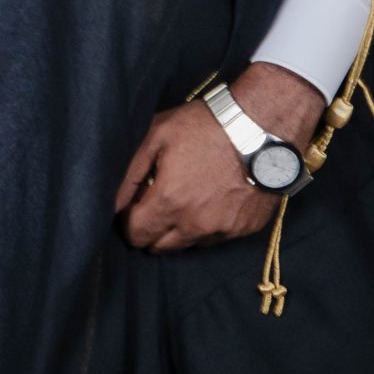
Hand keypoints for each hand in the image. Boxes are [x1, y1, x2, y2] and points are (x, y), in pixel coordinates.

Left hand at [114, 63, 322, 252]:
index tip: (130, 207)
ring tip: (183, 200)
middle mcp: (196, 224)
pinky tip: (208, 201)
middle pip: (159, 247)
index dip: (127, 222)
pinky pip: (216, 239)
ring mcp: (224, 229)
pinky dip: (206, 227)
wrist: (262, 127)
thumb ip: (129, 173)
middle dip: (150, 230)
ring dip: (178, 231)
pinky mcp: (246, 229)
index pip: (135, 235)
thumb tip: (110, 203)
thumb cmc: (205, 126)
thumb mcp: (157, 135)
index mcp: (170, 202)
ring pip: (188, 245)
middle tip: (153, 205)